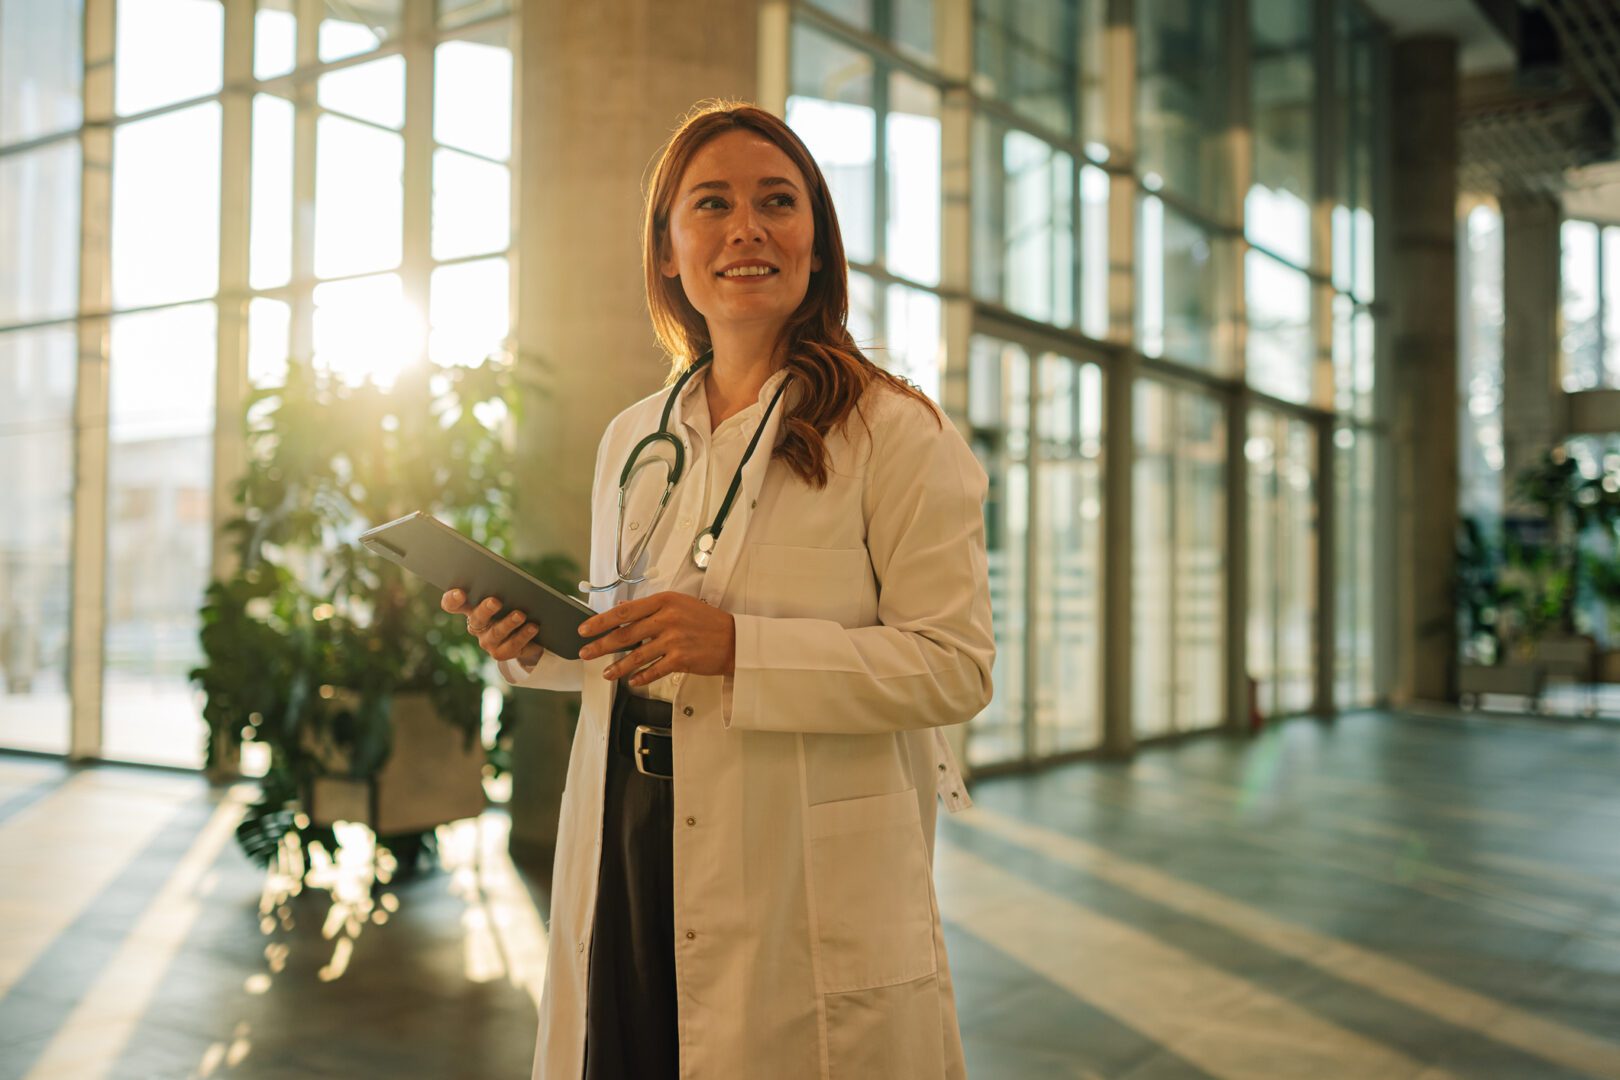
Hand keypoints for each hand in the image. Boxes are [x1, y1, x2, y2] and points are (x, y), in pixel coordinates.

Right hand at [441, 589, 543, 670]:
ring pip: (496, 633)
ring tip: (520, 614)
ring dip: (508, 623)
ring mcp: (487, 641)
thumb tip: (512, 579)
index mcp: (471, 607)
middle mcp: (476, 625)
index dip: (452, 599)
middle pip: (476, 618)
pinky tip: (533, 627)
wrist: (527, 633)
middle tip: (496, 601)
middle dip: (485, 609)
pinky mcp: (500, 653)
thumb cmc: (513, 605)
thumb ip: (504, 585)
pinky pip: (512, 645)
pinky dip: (524, 635)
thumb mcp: (507, 593)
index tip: (460, 592)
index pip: (452, 604)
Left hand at [576, 592, 734, 686]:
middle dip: (601, 645)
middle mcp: (667, 619)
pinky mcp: (681, 659)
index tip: (585, 629)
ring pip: (636, 656)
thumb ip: (651, 608)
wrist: (735, 639)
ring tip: (606, 673)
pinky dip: (640, 677)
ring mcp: (674, 640)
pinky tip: (632, 681)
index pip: (624, 611)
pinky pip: (653, 670)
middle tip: (585, 653)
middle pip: (625, 634)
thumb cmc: (707, 621)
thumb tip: (623, 610)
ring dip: (618, 666)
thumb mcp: (679, 604)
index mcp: (664, 601)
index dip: (601, 621)